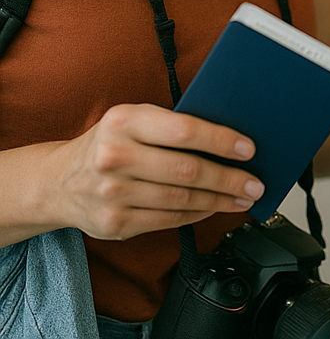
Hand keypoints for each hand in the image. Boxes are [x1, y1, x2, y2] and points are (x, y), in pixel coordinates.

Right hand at [49, 103, 265, 240]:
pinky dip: (197, 214)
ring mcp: (112, 193)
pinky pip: (168, 219)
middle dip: (229, 178)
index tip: (249, 149)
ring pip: (181, 199)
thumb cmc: (110, 142)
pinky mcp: (114, 223)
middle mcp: (115, 156)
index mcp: (124, 121)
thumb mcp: (134, 120)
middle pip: (187, 170)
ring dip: (220, 200)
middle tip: (255, 182)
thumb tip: (229, 138)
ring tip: (243, 196)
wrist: (58, 181)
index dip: (221, 141)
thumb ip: (172, 125)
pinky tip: (214, 208)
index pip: (184, 131)